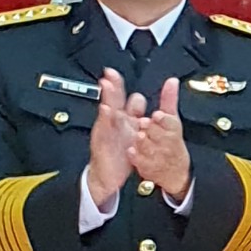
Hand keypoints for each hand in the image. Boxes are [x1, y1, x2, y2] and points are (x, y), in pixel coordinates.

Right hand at [86, 69, 139, 207]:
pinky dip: (106, 118)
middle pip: (114, 99)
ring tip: (107, 84)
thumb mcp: (135, 136)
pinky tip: (106, 109)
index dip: (122, 86)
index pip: (125, 98)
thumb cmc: (121, 156)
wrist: (109, 177)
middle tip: (111, 73)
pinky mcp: (104, 140)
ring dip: (108, 97)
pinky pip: (105, 128)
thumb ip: (141, 120)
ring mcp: (109, 130)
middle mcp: (116, 122)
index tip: (117, 74)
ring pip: (109, 109)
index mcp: (126, 119)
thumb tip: (146, 105)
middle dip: (113, 86)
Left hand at [130, 77, 191, 201]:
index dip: (163, 119)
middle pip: (158, 133)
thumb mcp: (172, 120)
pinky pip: (141, 161)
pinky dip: (135, 156)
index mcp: (173, 129)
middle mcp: (167, 143)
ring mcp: (158, 156)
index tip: (157, 114)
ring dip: (142, 141)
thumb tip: (172, 80)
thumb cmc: (171, 141)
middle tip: (143, 123)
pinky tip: (131, 151)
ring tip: (138, 136)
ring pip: (148, 147)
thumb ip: (169, 100)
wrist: (174, 171)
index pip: (171, 123)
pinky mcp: (149, 168)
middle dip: (150, 128)